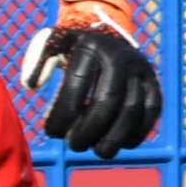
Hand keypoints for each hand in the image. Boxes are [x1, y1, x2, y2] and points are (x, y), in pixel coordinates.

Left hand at [19, 0, 161, 159]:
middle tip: (74, 145)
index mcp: (90, 46)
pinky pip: (151, 112)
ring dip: (114, 137)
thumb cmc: (73, 49)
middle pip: (107, 100)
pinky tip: (120, 145)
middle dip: (89, 130)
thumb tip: (31, 84)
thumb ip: (36, 61)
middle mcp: (119, 56)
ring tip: (98, 151)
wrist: (108, 35)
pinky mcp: (154, 84)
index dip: (63, 114)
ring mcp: (140, 70)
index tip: (51, 132)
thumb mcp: (52, 44)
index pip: (77, 84)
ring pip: (132, 110)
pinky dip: (137, 133)